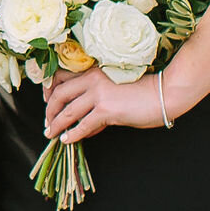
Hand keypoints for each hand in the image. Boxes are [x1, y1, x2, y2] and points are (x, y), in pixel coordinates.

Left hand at [41, 63, 162, 144]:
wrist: (164, 93)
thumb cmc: (143, 91)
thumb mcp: (113, 89)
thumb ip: (96, 100)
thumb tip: (82, 122)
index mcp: (93, 70)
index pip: (61, 76)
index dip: (49, 90)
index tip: (45, 101)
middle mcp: (92, 79)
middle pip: (58, 94)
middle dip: (49, 110)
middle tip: (46, 122)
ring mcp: (98, 94)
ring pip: (67, 111)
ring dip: (56, 124)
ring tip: (50, 133)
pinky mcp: (106, 109)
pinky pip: (83, 125)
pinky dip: (72, 134)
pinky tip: (67, 140)